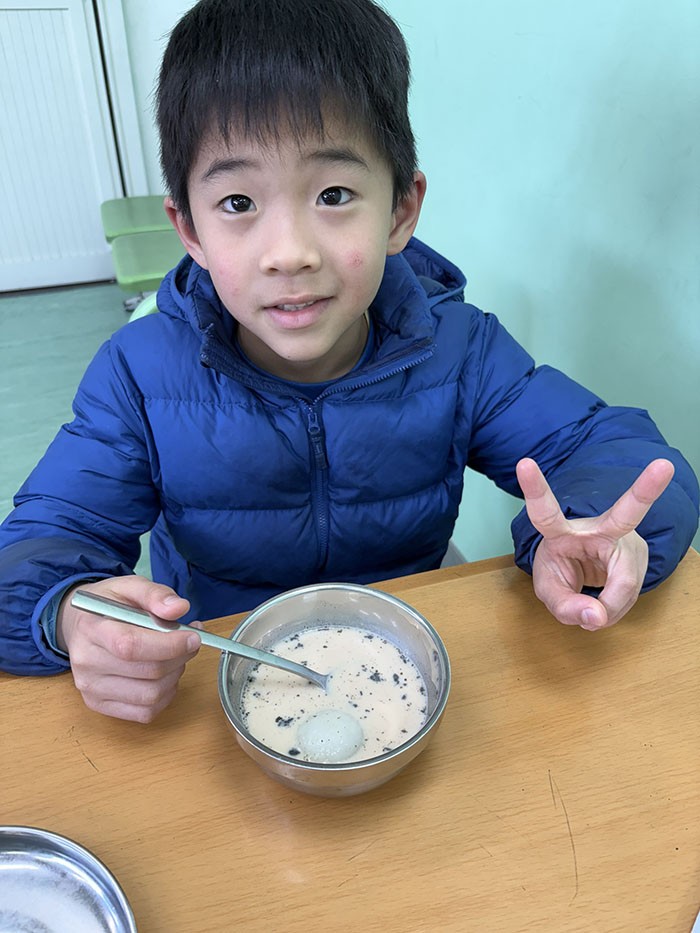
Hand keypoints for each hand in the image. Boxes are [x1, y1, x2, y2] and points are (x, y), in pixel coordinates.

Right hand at [57, 576, 200, 721]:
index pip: (131, 646)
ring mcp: (90, 688)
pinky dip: (165, 696)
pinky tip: (165, 676)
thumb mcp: (129, 586)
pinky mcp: (98, 705)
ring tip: (175, 656)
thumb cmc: (109, 605)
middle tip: (190, 641)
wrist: (79, 625)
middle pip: (148, 671)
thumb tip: (179, 609)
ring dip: (175, 676)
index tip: (193, 637)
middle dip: (180, 657)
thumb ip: (155, 594)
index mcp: (91, 629)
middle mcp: (86, 663)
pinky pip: (145, 712)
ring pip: (151, 695)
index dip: (169, 645)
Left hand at [516, 457, 674, 630]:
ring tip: (593, 612)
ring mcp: (624, 540)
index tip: (524, 463)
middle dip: (646, 489)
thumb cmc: (562, 568)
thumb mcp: (550, 590)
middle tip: (664, 466)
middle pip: (625, 513)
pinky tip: (605, 606)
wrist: (582, 566)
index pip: (545, 512)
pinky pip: (630, 592)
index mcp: (561, 530)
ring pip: (626, 583)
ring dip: (609, 608)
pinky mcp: (638, 554)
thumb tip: (596, 618)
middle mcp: (598, 528)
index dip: (534, 489)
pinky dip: (615, 608)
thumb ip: (565, 607)